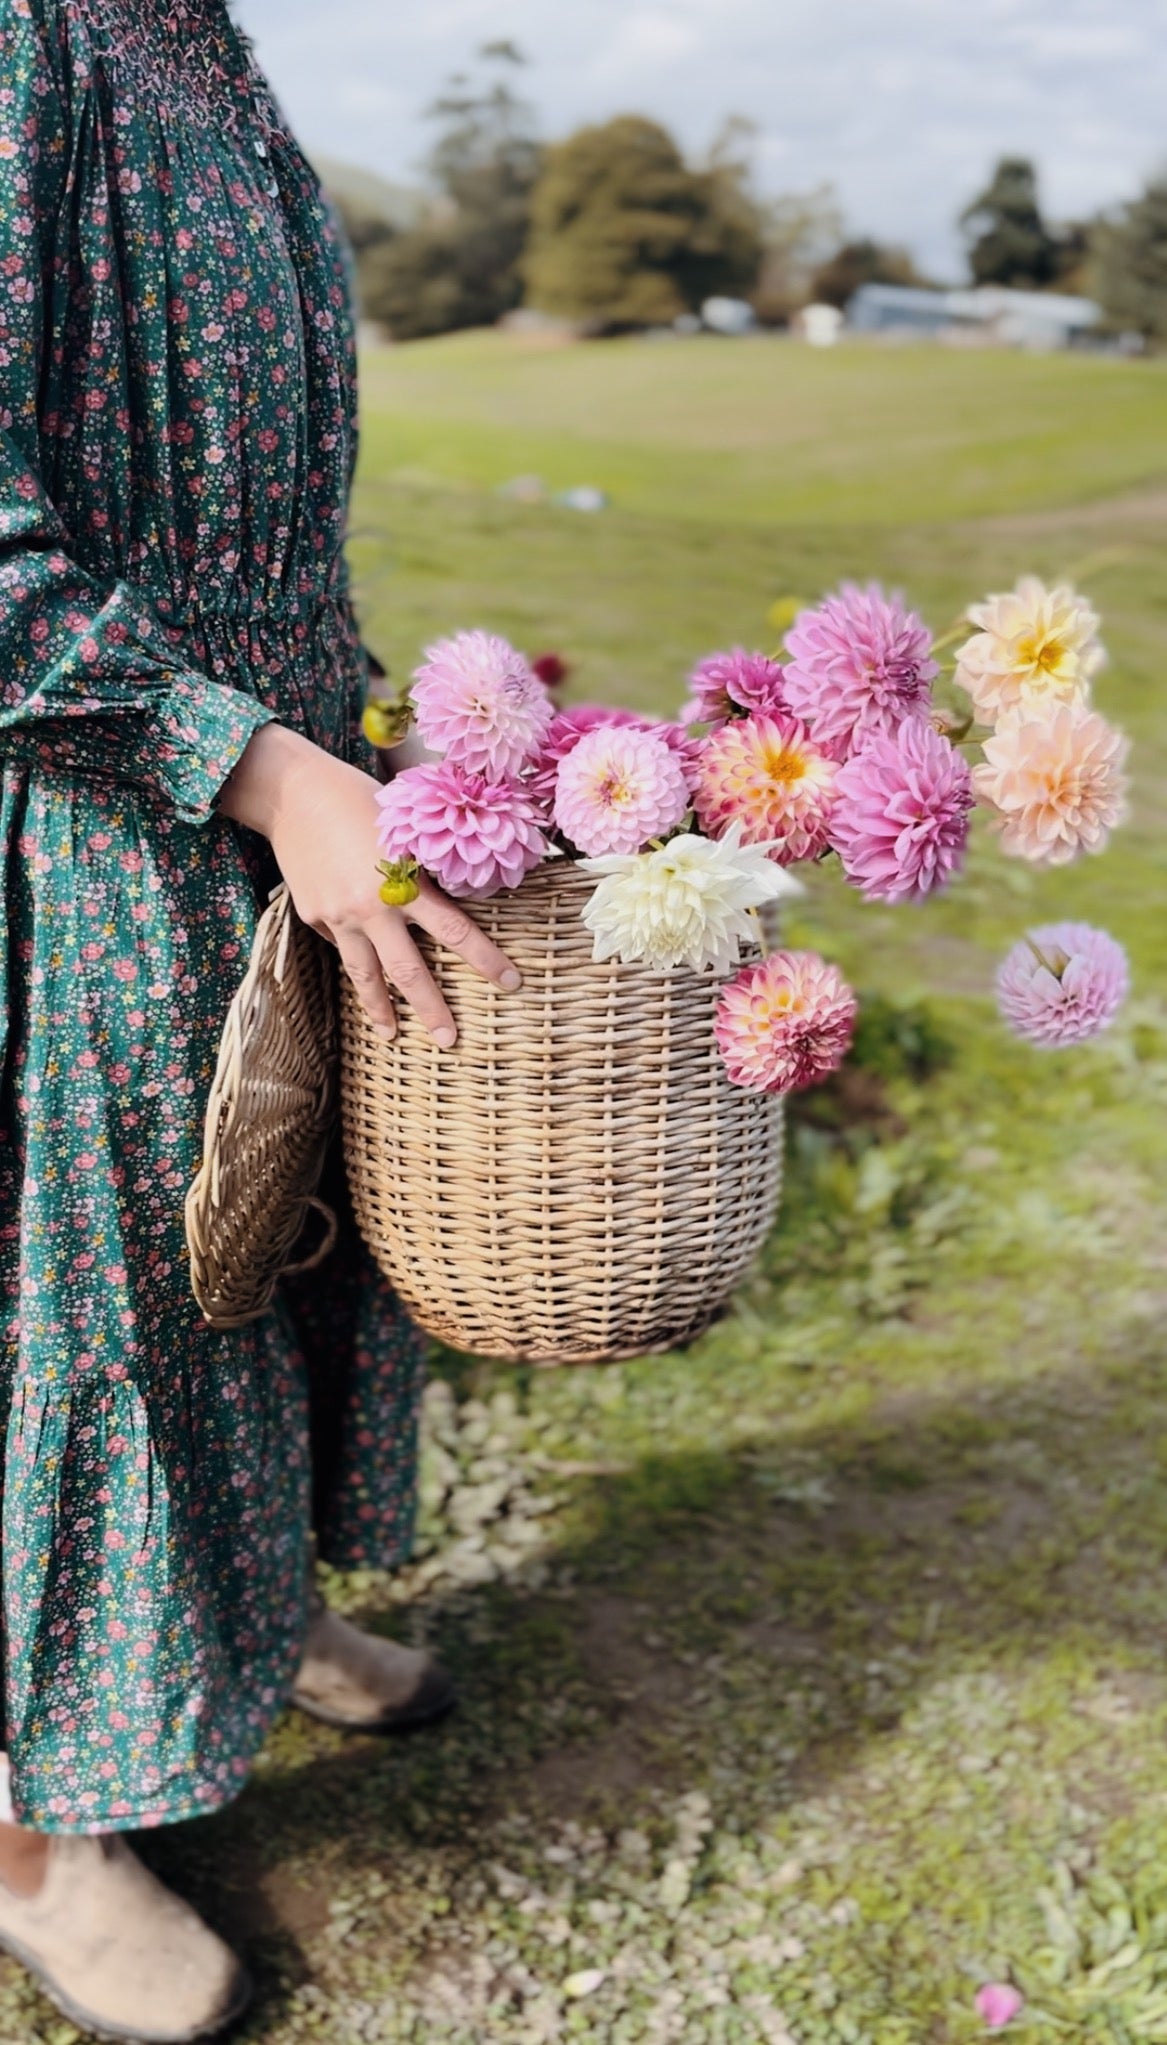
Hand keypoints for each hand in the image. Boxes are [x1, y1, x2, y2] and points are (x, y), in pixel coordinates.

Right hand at [219, 724, 520, 1041]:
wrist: (294, 793)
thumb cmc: (359, 799)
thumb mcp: (404, 830)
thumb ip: (424, 870)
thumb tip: (448, 900)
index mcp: (404, 882)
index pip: (456, 931)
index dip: (486, 960)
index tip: (512, 983)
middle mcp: (372, 907)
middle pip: (409, 971)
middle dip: (432, 1010)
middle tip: (450, 1041)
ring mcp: (337, 916)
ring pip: (364, 974)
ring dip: (380, 1009)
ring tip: (391, 1036)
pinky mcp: (312, 915)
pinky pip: (338, 941)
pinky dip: (351, 947)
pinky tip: (356, 946)